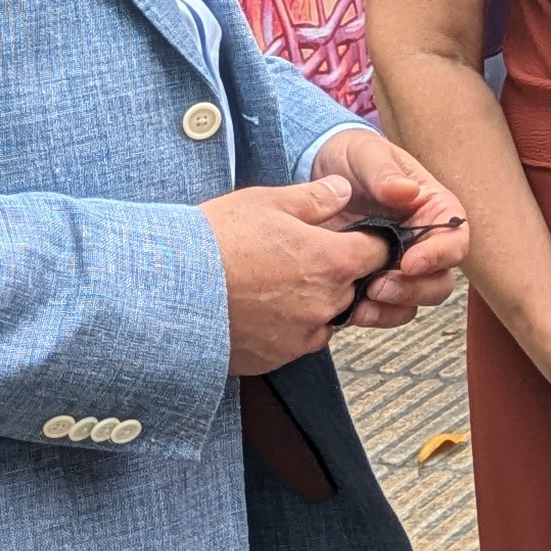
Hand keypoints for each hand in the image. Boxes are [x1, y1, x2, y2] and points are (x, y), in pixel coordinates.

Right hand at [200, 174, 390, 375]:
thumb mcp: (270, 201)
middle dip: (338, 272)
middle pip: (355, 287)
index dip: (370, 241)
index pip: (380, 253)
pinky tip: (259, 307)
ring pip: (327, 318)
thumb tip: (343, 191)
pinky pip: (297, 341)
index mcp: (333, 261)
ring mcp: (302, 336)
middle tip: (300, 256)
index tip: (354, 237)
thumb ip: (317, 198)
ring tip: (274, 281)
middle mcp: (326, 304)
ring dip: (314, 302)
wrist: (169, 287)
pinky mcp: (276, 359)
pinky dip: (287, 326)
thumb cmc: (217, 240)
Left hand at [311, 126, 469, 326]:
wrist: (318, 173)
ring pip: (417, 299)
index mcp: (433, 209)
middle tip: (380, 285)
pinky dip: (374, 314)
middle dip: (416, 289)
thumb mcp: (366, 154)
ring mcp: (400, 266)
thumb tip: (406, 192)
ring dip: (396, 304)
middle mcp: (424, 242)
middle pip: (441, 279)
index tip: (410, 263)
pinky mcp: (374, 281)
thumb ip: (384, 172)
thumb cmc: (353, 157)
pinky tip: (352, 308)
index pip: (455, 239)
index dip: (440, 255)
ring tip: (364, 296)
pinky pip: (387, 310)